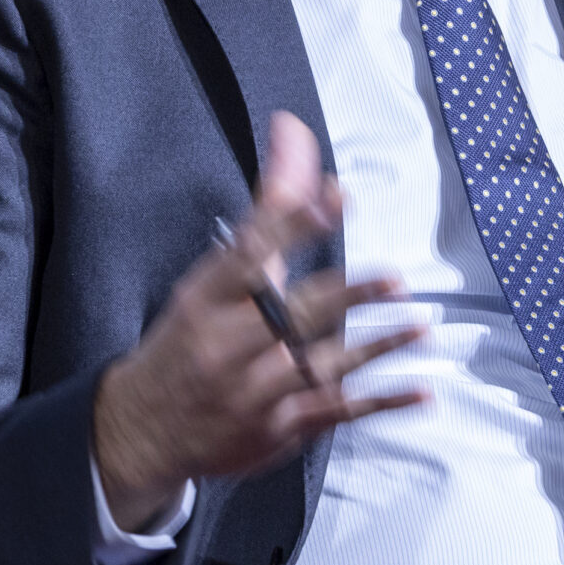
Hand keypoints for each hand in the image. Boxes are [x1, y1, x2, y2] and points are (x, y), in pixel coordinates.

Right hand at [93, 112, 429, 531]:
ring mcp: (256, 393)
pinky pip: (336, 413)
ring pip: (321, 365)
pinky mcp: (280, 429)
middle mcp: (229, 345)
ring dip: (375, 347)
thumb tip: (294, 132)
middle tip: (391, 279)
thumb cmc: (187, 339)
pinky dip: (380, 403)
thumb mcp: (210, 278)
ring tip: (418, 327)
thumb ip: (266, 210)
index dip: (293, 224)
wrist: (143, 432)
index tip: (333, 196)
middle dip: (342, 296)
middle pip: (289, 315)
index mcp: (206, 299)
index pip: (250, 255)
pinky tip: (420, 392)